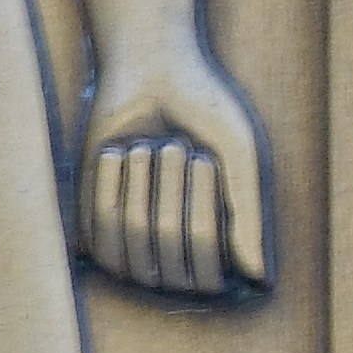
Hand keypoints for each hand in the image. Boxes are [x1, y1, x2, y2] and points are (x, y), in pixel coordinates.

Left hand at [77, 35, 270, 298]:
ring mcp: (133, 247)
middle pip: (170, 248)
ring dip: (142, 182)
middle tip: (176, 145)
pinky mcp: (93, 228)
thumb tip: (259, 281)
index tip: (208, 162)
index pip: (209, 275)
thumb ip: (249, 218)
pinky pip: (99, 226)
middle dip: (172, 187)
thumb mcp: (242, 158)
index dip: (206, 217)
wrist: (149, 71)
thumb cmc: (207, 112)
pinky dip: (111, 180)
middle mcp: (178, 256)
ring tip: (149, 147)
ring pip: (133, 239)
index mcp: (223, 245)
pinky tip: (119, 152)